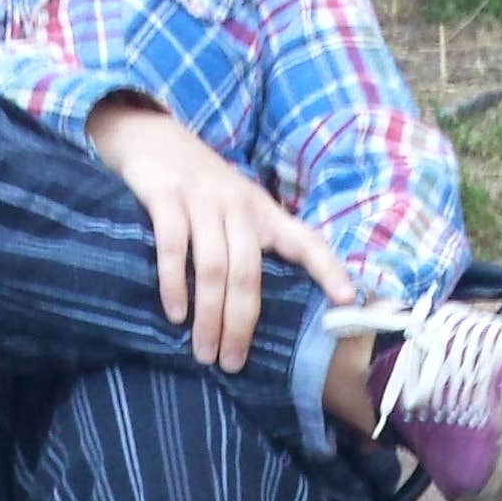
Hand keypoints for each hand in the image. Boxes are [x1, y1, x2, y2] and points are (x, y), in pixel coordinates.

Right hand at [89, 97, 355, 371]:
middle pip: (248, 273)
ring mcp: (202, 199)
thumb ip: (256, 246)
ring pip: (213, 266)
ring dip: (209, 315)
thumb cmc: (202, 188)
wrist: (153, 136)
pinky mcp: (167, 196)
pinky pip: (173, 245)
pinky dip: (173, 283)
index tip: (348, 301)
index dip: (329, 270)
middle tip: (233, 364)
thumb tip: (270, 311)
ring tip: (204, 353)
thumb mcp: (240, 209)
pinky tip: (175, 315)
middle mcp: (239, 205)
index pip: (306, 241)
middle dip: (242, 323)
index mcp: (264, 213)